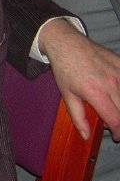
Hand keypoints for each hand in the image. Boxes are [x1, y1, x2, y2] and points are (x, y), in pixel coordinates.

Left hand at [39, 19, 119, 139]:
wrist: (66, 43)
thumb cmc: (65, 69)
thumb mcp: (67, 95)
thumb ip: (78, 117)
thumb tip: (86, 135)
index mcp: (95, 92)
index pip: (116, 120)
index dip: (119, 132)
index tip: (117, 136)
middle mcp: (111, 83)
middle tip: (113, 124)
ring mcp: (118, 72)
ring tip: (113, 108)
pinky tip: (116, 95)